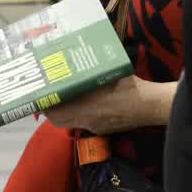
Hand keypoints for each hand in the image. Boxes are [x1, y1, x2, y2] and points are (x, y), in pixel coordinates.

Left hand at [42, 75, 176, 134]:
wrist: (152, 105)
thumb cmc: (130, 85)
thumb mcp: (107, 73)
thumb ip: (90, 72)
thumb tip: (77, 61)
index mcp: (85, 107)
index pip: (54, 112)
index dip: (44, 105)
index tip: (40, 95)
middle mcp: (86, 120)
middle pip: (58, 121)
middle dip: (50, 110)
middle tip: (49, 97)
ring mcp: (95, 127)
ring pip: (71, 123)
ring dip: (64, 114)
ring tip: (64, 99)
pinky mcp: (104, 130)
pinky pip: (85, 125)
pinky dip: (80, 116)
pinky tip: (86, 105)